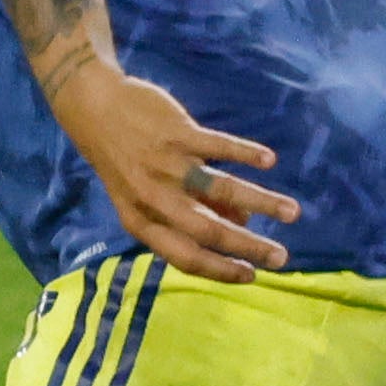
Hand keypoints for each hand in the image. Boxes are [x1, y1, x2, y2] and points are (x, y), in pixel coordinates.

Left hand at [49, 58, 298, 279]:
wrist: (94, 108)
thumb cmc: (125, 159)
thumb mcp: (145, 195)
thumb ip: (192, 211)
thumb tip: (241, 227)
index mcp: (141, 221)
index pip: (184, 257)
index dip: (219, 270)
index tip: (252, 277)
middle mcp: (153, 198)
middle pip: (207, 231)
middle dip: (248, 247)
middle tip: (282, 258)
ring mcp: (165, 164)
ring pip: (220, 188)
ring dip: (260, 202)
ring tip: (291, 212)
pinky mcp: (176, 133)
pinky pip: (218, 145)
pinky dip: (245, 154)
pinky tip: (268, 161)